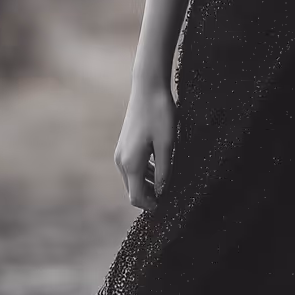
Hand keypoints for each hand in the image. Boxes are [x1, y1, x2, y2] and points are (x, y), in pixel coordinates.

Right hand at [113, 83, 175, 210]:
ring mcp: (121, 152)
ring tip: (171, 182)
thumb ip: (165, 171)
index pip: (137, 198)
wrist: (148, 87)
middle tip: (172, 197)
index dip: (152, 206)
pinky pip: (134, 167)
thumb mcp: (167, 144)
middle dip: (151, 197)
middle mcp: (121, 161)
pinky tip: (162, 167)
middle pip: (134, 191)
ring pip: (134, 179)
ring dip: (149, 185)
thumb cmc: (160, 114)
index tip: (169, 206)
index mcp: (131, 163)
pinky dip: (146, 173)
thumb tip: (163, 192)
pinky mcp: (125, 145)